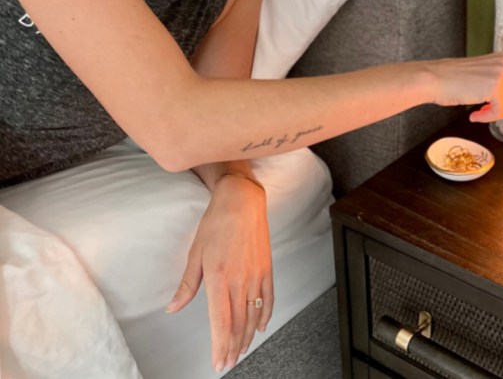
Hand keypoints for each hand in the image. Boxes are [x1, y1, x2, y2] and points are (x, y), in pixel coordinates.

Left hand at [165, 175, 272, 372]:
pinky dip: (265, 315)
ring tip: (240, 350)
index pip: (221, 322)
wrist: (242, 202)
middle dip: (232, 347)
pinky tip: (260, 326)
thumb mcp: (195, 254)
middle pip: (239, 323)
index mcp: (219, 279)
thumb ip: (187, 285)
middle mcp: (241, 281)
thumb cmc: (216, 223)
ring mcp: (256, 275)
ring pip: (253, 315)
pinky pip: (268, 298)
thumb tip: (173, 307)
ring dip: (247, 336)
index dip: (219, 346)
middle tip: (227, 363)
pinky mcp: (266, 269)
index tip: (217, 362)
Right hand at [427, 53, 502, 122]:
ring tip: (477, 108)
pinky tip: (473, 112)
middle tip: (487, 107)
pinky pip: (499, 112)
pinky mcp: (495, 86)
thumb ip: (500, 84)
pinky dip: (486, 116)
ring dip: (494, 112)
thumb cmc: (455, 81)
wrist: (435, 78)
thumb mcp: (483, 78)